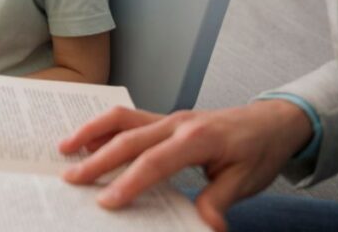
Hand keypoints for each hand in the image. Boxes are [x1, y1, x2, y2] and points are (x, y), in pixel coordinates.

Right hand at [58, 101, 312, 231]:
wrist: (272, 121)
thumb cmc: (258, 151)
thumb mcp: (245, 182)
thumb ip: (218, 200)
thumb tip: (204, 226)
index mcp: (197, 139)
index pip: (154, 162)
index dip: (128, 183)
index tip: (106, 202)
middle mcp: (177, 123)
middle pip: (128, 138)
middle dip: (97, 160)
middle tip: (71, 179)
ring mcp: (169, 117)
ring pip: (122, 119)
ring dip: (92, 132)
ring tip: (65, 148)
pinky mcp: (165, 118)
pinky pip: (129, 118)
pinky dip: (104, 127)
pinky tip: (89, 140)